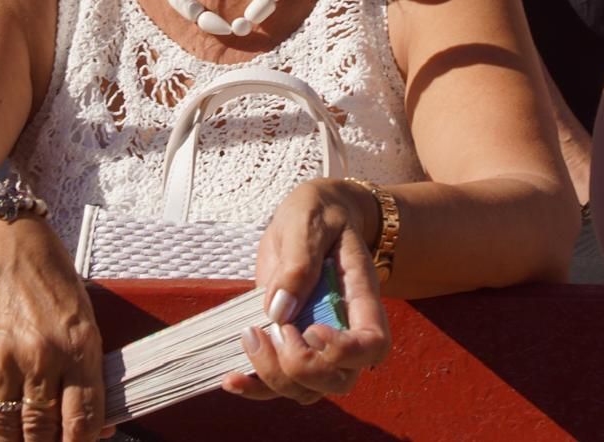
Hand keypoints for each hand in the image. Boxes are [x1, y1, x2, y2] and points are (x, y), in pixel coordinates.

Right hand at [0, 219, 107, 441]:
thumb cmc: (47, 272)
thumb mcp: (82, 312)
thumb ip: (88, 366)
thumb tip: (93, 419)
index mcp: (77, 343)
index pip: (82, 418)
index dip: (84, 441)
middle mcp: (40, 356)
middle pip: (44, 431)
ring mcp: (1, 360)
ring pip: (9, 428)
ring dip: (20, 439)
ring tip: (29, 438)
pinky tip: (3, 414)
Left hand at [222, 180, 390, 404]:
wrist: (315, 215)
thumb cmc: (319, 213)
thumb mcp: (309, 222)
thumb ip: (299, 262)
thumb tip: (279, 310)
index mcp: (361, 297)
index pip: (372, 345)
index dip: (344, 352)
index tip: (310, 331)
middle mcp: (346, 330)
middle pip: (339, 380)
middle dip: (300, 368)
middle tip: (272, 329)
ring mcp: (319, 344)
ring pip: (307, 390)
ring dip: (273, 377)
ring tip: (249, 338)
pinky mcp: (291, 344)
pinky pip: (279, 383)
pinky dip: (254, 387)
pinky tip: (230, 379)